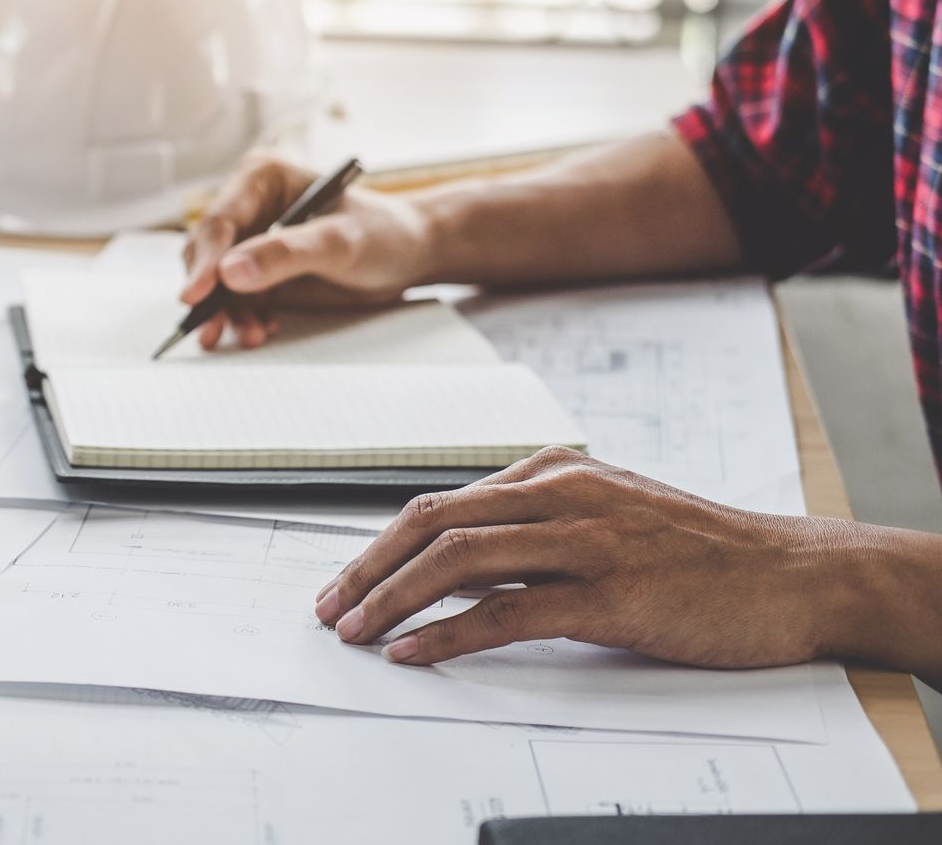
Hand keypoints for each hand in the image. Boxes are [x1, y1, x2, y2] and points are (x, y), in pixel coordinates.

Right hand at [179, 154, 434, 348]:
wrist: (410, 255)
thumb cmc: (384, 233)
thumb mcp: (339, 241)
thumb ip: (286, 254)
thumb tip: (229, 272)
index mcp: (262, 179)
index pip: (220, 221)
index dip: (204, 260)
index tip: (195, 296)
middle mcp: (250, 206)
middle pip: (208, 252)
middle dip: (211, 294)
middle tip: (216, 329)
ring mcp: (253, 240)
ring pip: (217, 281)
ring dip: (227, 312)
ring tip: (251, 335)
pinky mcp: (260, 270)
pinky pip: (235, 298)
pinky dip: (243, 317)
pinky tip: (262, 329)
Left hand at [313, 447, 869, 668]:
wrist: (795, 574)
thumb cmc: (698, 553)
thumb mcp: (606, 517)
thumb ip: (533, 530)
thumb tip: (452, 568)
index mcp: (553, 472)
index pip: (441, 504)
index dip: (381, 545)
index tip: (344, 582)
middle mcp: (562, 494)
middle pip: (433, 523)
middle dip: (368, 568)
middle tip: (329, 608)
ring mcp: (587, 540)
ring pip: (459, 560)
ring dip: (393, 598)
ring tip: (357, 632)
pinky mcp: (612, 593)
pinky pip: (508, 612)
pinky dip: (449, 632)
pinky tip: (415, 651)